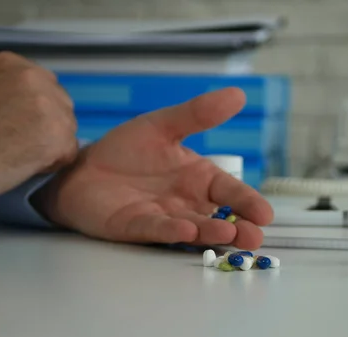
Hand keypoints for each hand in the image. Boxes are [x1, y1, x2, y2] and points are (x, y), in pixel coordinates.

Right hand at [0, 51, 77, 205]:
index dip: (36, 111)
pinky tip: (25, 165)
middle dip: (48, 126)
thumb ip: (13, 94)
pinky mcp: (57, 136)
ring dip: (51, 146)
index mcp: (14, 64)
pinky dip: (52, 164)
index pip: (47, 87)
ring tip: (18, 154)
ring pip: (67, 130)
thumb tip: (36, 110)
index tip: (17, 125)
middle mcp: (35, 78)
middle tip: (20, 143)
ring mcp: (49, 106)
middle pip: (62, 106)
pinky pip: (68, 153)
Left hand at [32, 88, 272, 249]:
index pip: (230, 193)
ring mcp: (163, 216)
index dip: (248, 203)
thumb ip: (198, 114)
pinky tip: (186, 229)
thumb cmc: (126, 150)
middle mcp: (186, 202)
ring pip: (193, 228)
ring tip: (228, 235)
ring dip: (211, 232)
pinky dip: (171, 230)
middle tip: (255, 238)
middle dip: (238, 229)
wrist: (82, 168)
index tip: (265, 214)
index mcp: (199, 179)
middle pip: (219, 218)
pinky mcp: (135, 226)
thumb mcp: (164, 126)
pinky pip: (156, 228)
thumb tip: (237, 94)